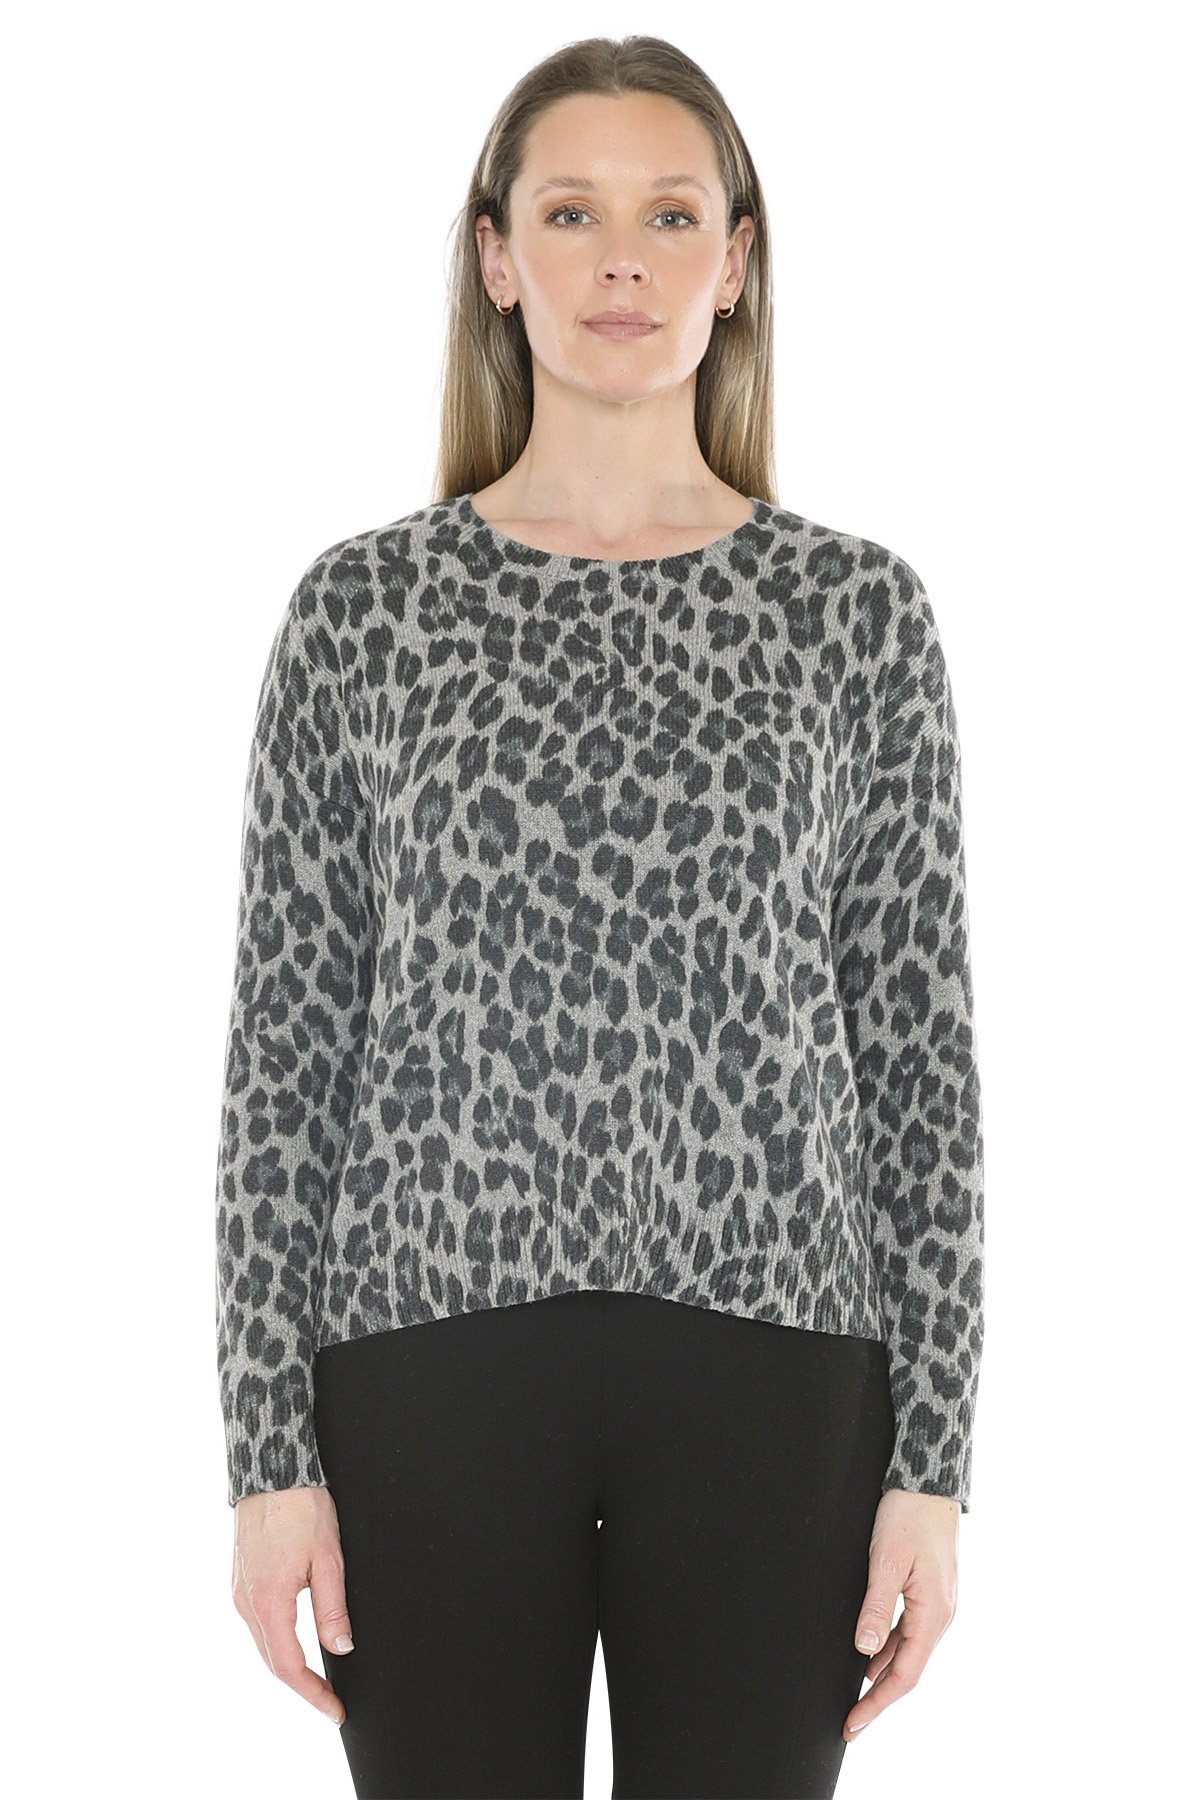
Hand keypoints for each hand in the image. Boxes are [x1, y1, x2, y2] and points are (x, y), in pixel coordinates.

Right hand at [231, 1484, 355, 1725]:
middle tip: (331, 1702)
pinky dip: (277, 1642)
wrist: (272, 1471)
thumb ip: (332, 1610)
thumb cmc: (302, 1508)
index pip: (289, 1667)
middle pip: (273, 1662)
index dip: (313, 1695)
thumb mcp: (329, 1560)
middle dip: (302, 1686)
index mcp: (269, 1603)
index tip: (335, 1711)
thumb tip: (341, 1650)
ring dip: (289, 1665)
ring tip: (318, 1680)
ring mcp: (239, 1592)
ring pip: (264, 1644)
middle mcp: (246, 1603)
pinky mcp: (241, 1581)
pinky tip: (296, 1642)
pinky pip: (258, 1624)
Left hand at [843, 1488, 959, 1741]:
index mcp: (933, 1614)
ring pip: (909, 1653)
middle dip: (879, 1698)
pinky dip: (890, 1649)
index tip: (852, 1724)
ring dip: (884, 1676)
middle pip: (908, 1670)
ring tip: (856, 1697)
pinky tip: (871, 1655)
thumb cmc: (907, 1516)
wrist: (928, 1482)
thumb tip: (864, 1652)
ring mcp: (938, 1604)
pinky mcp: (930, 1592)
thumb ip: (876, 1608)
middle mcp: (941, 1615)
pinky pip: (910, 1632)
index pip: (904, 1676)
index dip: (877, 1703)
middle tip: (850, 1721)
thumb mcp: (885, 1561)